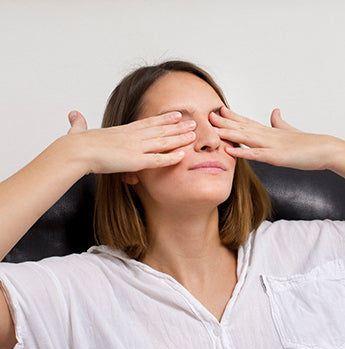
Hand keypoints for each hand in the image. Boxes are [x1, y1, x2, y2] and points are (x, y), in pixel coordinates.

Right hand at [67, 110, 195, 173]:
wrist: (77, 150)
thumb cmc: (77, 143)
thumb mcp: (79, 130)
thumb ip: (79, 124)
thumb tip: (73, 115)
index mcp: (123, 130)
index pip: (149, 122)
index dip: (164, 118)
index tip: (176, 114)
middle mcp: (133, 136)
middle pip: (161, 130)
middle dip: (178, 127)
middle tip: (193, 122)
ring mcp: (136, 148)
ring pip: (164, 142)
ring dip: (180, 138)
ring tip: (194, 135)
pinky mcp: (136, 161)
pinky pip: (158, 159)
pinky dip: (171, 157)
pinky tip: (183, 155)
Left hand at [209, 106, 337, 170]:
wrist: (325, 149)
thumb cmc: (307, 143)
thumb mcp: (289, 130)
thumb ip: (279, 122)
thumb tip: (274, 111)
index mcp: (269, 131)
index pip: (247, 121)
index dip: (232, 116)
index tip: (219, 110)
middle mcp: (267, 135)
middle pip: (242, 127)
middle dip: (224, 122)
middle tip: (208, 115)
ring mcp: (271, 145)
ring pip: (246, 138)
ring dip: (228, 133)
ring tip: (213, 129)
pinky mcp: (276, 157)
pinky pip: (255, 155)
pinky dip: (242, 152)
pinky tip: (229, 150)